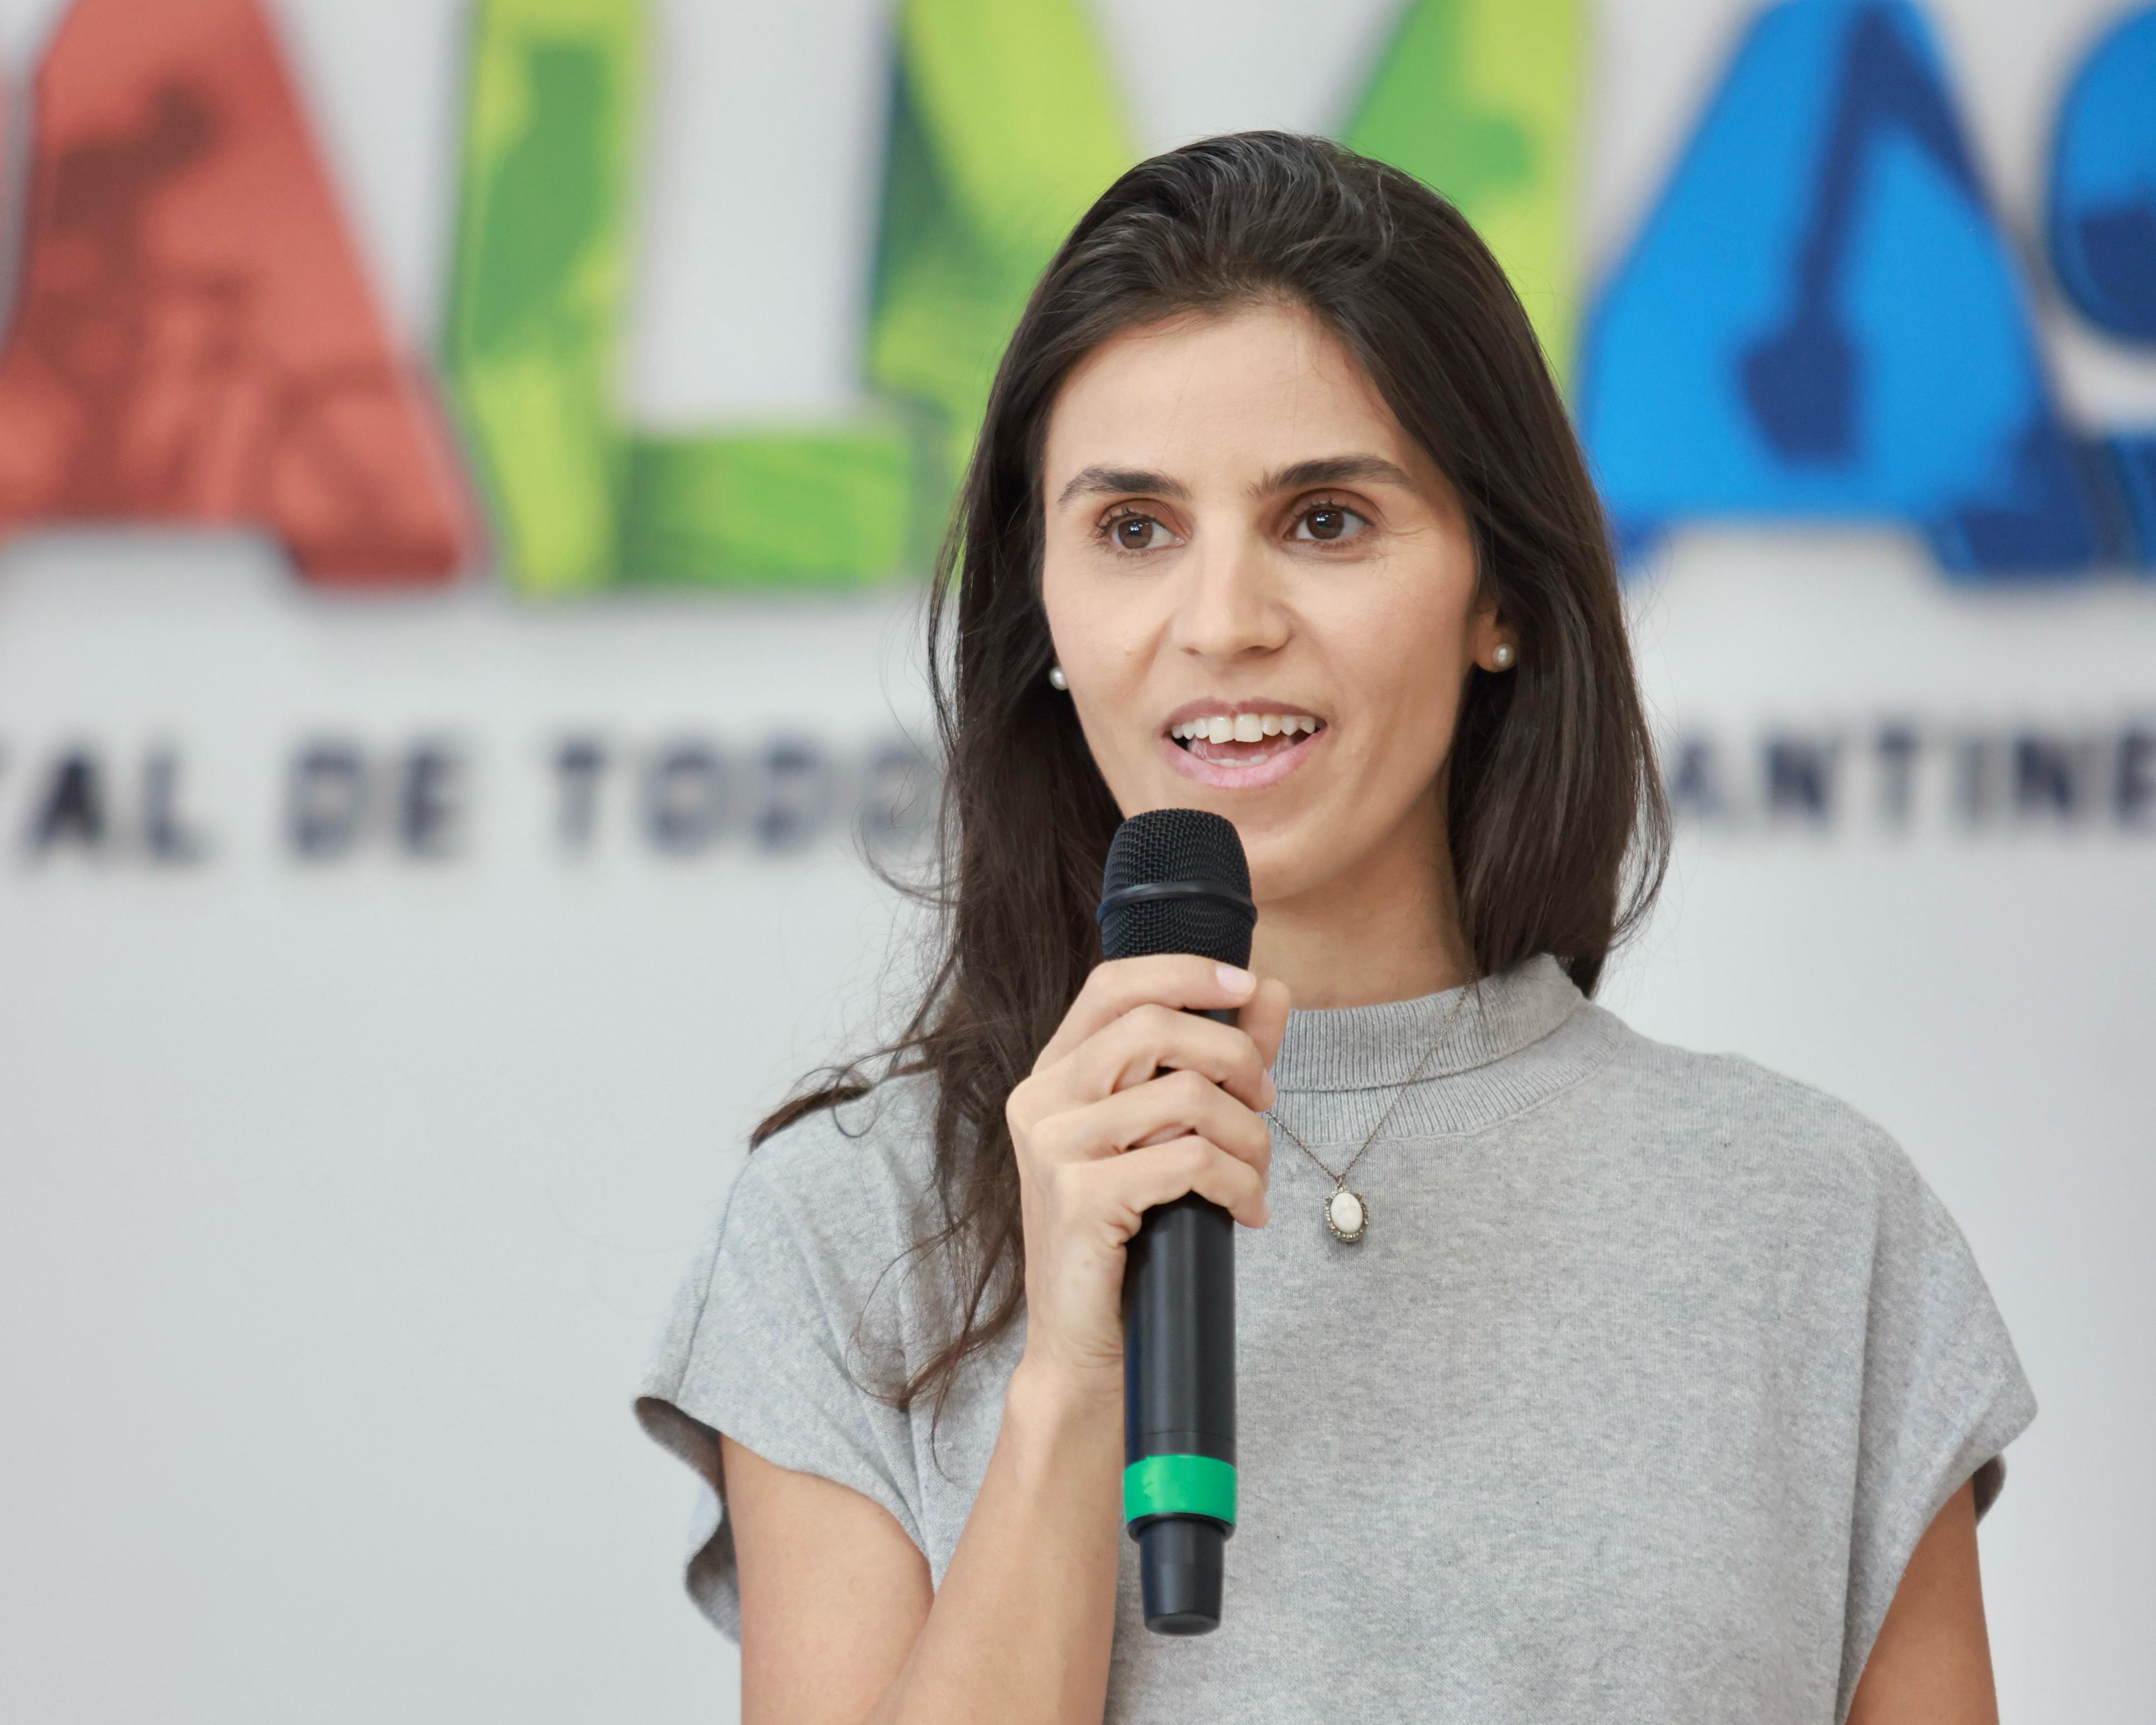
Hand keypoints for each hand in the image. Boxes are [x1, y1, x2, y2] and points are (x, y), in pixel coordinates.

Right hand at [1003, 957, 1291, 1396]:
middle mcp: (1041, 1101)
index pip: (1113, 984)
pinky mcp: (1080, 1198)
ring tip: (1257, 1174)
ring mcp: (1053, 1149)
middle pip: (1154, 1028)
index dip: (1185, 973)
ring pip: (1185, 1097)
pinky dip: (1239, 1182)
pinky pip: (1191, 1160)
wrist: (1083, 1346)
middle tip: (1265, 1102)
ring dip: (1248, 1136)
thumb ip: (1217, 1061)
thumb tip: (1270, 990)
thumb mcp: (1169, 1137)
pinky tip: (1246, 1209)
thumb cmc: (1128, 1239)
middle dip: (1235, 1057)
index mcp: (1053, 1075)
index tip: (1248, 987)